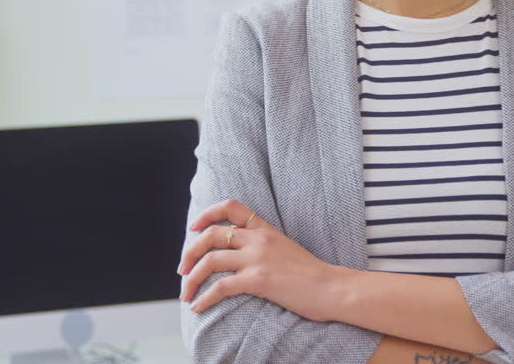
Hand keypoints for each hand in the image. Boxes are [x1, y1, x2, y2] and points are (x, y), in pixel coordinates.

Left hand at [178, 198, 338, 320]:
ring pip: (210, 260)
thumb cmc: (311, 274)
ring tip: (186, 293)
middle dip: (190, 251)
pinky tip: (198, 307)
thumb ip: (263, 245)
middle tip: (182, 268)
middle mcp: (258, 239)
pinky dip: (204, 297)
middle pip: (211, 235)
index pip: (231, 206)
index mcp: (265, 228)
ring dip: (191, 278)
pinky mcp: (258, 280)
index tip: (194, 228)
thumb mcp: (285, 248)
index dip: (207, 214)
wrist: (331, 288)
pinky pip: (221, 286)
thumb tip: (240, 254)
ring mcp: (258, 259)